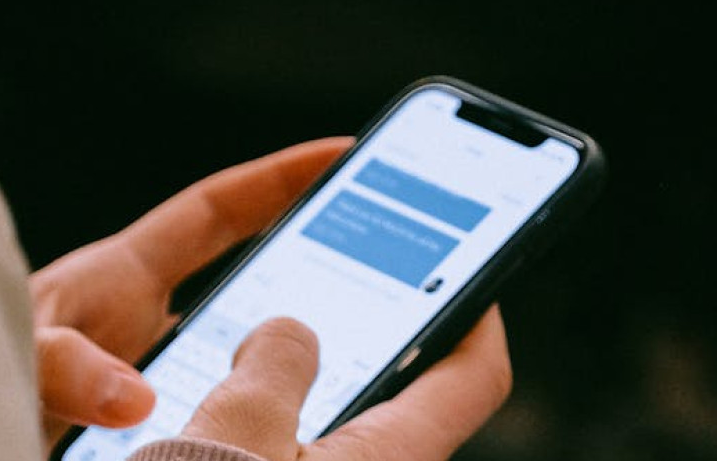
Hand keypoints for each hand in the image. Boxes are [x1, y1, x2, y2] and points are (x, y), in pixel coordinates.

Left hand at [29, 138, 352, 445]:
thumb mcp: (14, 351)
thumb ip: (59, 362)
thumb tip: (133, 395)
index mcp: (118, 276)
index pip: (216, 212)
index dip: (280, 179)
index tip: (342, 157)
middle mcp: (136, 318)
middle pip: (243, 280)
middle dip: (311, 267)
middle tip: (386, 264)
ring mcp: (140, 371)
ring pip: (233, 356)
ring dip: (284, 361)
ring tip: (360, 369)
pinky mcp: (138, 424)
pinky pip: (208, 412)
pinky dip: (242, 419)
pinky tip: (277, 441)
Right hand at [181, 306, 511, 460]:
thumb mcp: (237, 428)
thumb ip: (276, 363)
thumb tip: (291, 333)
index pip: (473, 379)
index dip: (480, 319)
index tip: (472, 278)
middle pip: (410, 403)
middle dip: (378, 348)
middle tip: (342, 300)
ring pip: (352, 438)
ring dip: (321, 392)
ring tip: (267, 352)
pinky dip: (289, 431)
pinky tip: (239, 417)